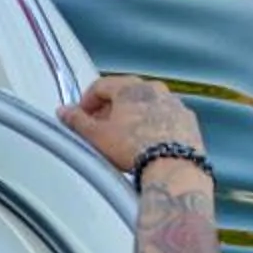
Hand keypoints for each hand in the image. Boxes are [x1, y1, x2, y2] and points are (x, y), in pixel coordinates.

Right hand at [61, 75, 203, 175]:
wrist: (173, 167)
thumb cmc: (134, 148)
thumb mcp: (96, 135)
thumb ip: (77, 120)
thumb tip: (64, 112)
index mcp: (130, 86)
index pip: (100, 85)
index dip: (86, 101)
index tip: (81, 116)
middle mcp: (155, 89)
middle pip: (125, 93)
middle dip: (109, 109)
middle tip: (100, 128)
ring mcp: (174, 104)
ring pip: (147, 105)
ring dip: (133, 116)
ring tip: (124, 137)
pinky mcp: (188, 121)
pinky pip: (165, 118)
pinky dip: (154, 125)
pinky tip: (147, 142)